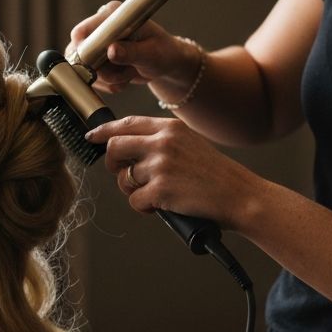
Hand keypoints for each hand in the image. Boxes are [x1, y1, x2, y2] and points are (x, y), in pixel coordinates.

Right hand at [67, 1, 200, 95]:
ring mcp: (96, 42)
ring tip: (128, 76)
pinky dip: (106, 84)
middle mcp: (101, 25)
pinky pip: (91, 77)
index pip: (82, 32)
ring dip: (106, 80)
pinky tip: (123, 79)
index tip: (97, 69)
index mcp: (113, 15)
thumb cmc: (164, 53)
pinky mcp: (96, 57)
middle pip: (79, 53)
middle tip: (123, 76)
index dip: (85, 52)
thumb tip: (111, 50)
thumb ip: (131, 52)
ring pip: (84, 68)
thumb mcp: (151, 54)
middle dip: (100, 72)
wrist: (166, 62)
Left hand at [85, 115, 255, 230]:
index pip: (126, 123)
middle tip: (125, 175)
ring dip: (133, 191)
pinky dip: (144, 208)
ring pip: (122, 178)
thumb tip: (127, 149)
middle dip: (113, 165)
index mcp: (170, 127)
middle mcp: (162, 142)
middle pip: (115, 147)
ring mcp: (160, 165)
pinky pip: (134, 201)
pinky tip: (162, 206)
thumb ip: (161, 141)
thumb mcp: (189, 143)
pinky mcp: (160, 189)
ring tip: (156, 195)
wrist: (239, 195)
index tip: (91, 136)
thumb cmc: (215, 175)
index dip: (104, 131)